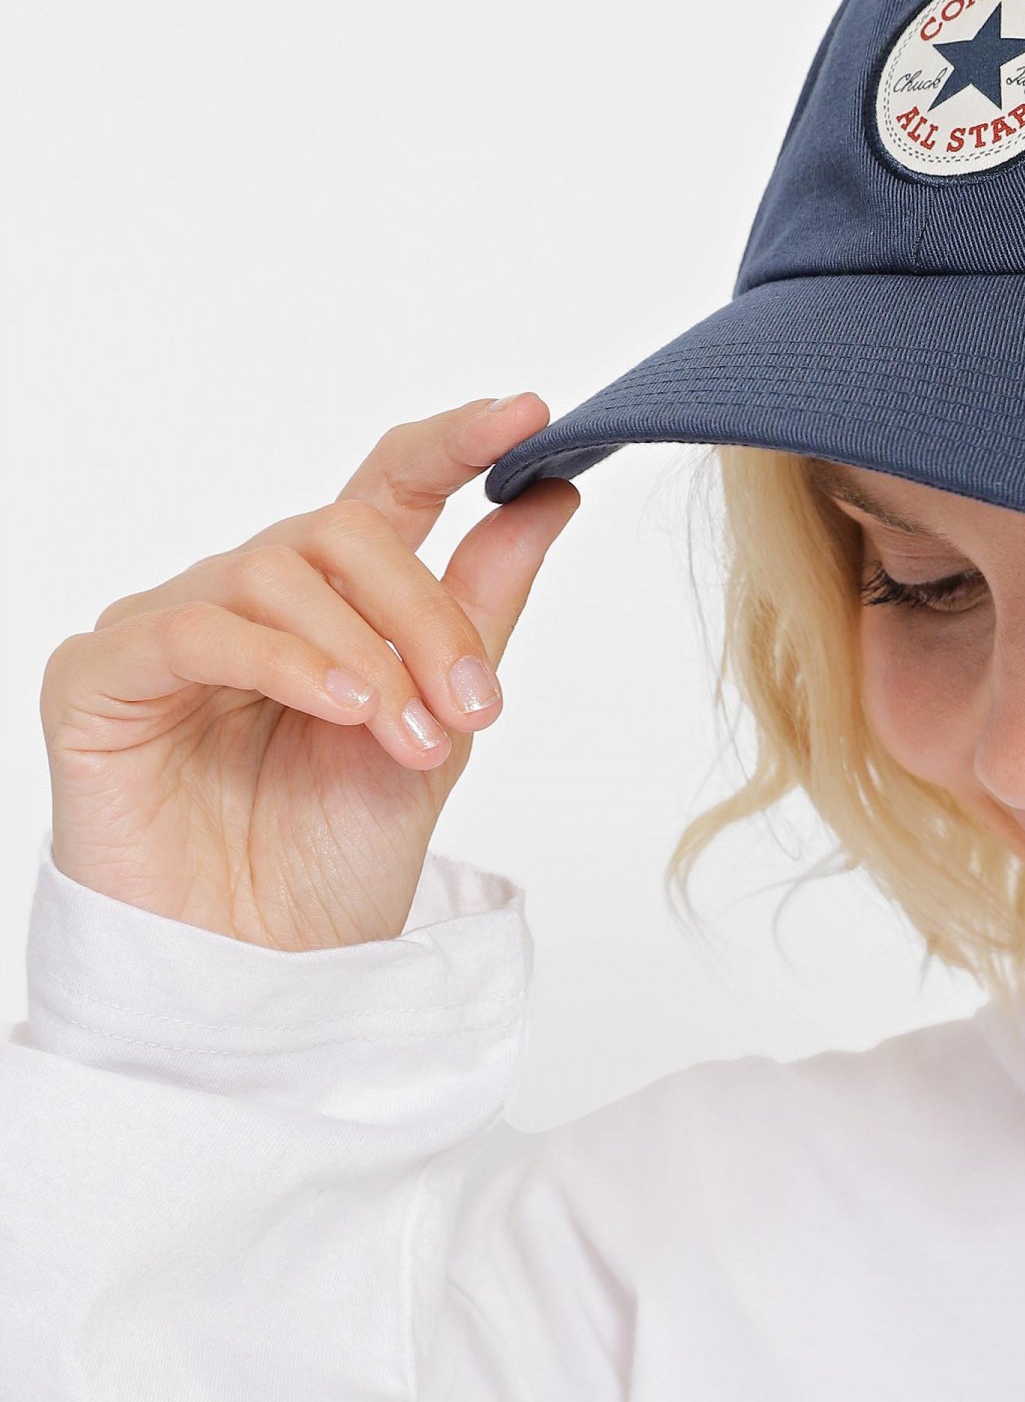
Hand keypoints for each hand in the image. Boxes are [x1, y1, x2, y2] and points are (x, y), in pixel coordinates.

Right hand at [41, 394, 579, 949]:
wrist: (263, 984)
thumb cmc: (330, 870)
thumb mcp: (438, 734)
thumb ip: (478, 617)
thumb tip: (545, 504)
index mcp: (329, 610)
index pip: (386, 489)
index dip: (452, 444)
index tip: (529, 418)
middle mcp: (244, 603)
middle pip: (341, 532)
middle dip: (424, 609)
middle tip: (474, 706)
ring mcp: (167, 632)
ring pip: (273, 573)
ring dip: (365, 653)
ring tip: (408, 741)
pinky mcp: (102, 678)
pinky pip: (193, 629)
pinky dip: (282, 663)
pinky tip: (340, 711)